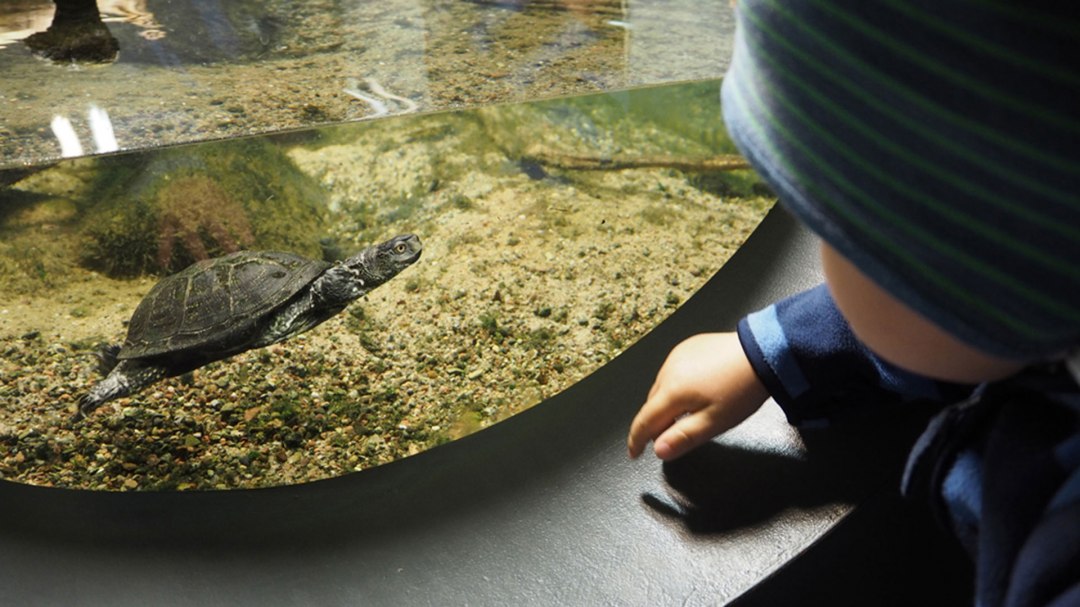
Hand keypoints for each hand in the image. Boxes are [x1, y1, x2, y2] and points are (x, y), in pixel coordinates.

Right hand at [628, 332, 769, 459]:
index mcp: (672, 391)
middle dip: (655, 424)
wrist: (764, 353)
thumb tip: (658, 451)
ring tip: (684, 416)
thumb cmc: (741, 389)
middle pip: (651, 404)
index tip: (633, 453)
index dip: (636, 440)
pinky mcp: (688, 347)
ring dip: (665, 404)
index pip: (644, 421)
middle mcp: (669, 370)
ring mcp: (677, 356)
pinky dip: (675, 386)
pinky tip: (692, 392)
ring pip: (661, 387)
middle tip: (667, 439)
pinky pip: (672, 371)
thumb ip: (683, 437)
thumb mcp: (714, 422)